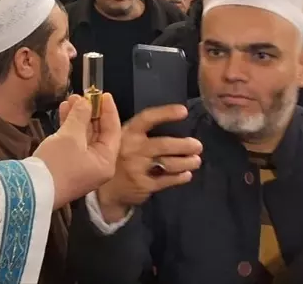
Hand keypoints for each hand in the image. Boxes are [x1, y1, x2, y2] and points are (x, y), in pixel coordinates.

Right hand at [34, 94, 122, 208]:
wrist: (32, 191)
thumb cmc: (58, 164)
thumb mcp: (70, 137)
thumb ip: (80, 116)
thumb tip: (85, 102)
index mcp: (105, 162)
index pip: (113, 131)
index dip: (108, 111)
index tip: (103, 95)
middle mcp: (97, 165)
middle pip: (98, 133)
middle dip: (90, 112)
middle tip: (82, 95)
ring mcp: (82, 166)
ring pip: (83, 136)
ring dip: (77, 118)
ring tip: (70, 100)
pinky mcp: (67, 165)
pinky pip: (73, 142)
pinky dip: (69, 127)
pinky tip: (63, 112)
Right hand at [95, 104, 201, 222]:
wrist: (105, 191)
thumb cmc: (119, 158)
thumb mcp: (122, 140)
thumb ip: (140, 131)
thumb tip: (170, 123)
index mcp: (127, 133)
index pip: (148, 118)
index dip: (166, 113)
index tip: (184, 111)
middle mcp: (133, 149)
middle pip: (164, 144)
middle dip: (185, 145)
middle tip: (198, 146)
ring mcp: (138, 168)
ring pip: (169, 163)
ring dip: (187, 162)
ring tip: (196, 161)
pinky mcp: (144, 185)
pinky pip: (167, 180)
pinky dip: (180, 177)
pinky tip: (187, 175)